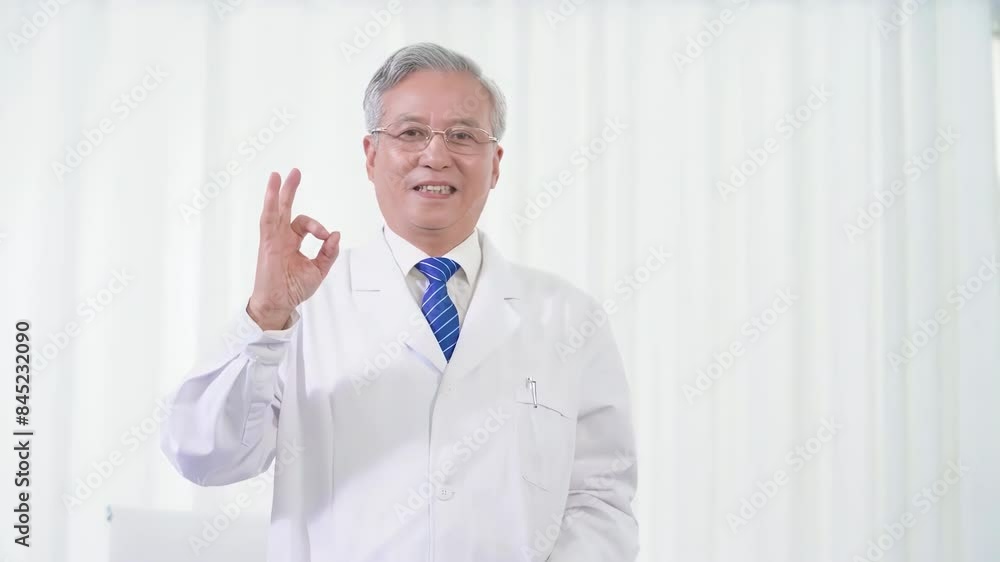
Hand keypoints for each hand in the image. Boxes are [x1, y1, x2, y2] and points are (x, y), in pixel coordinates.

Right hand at [247, 168, 340, 329]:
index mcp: (292, 242)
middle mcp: (281, 237)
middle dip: (289, 190)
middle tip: (295, 172)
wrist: (279, 303)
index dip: (318, 227)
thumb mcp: (319, 269)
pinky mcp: (267, 243)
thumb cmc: (294, 288)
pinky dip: (270, 204)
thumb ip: (328, 252)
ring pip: (274, 210)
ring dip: (277, 192)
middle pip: (285, 208)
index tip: (326, 237)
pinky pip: (268, 220)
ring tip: (278, 174)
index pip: (304, 225)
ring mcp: (273, 239)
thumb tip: (336, 234)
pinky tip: (272, 190)